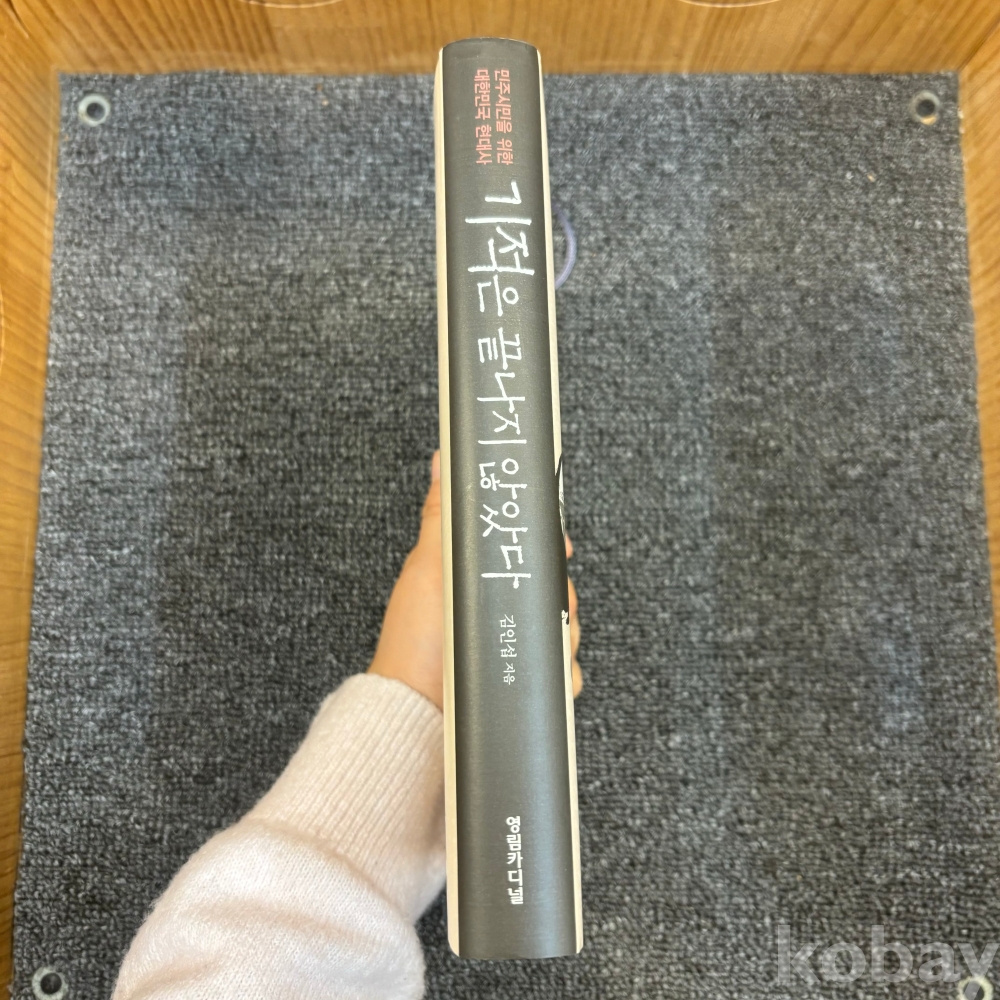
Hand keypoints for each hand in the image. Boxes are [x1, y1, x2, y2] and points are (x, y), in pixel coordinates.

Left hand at [368, 451, 582, 709]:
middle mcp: (498, 611)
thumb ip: (442, 514)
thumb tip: (442, 460)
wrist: (417, 715)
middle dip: (560, 597)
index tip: (558, 547)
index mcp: (478, 578)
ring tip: (541, 646)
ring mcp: (513, 647)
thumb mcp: (430, 567)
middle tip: (547, 607)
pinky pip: (561, 673)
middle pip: (553, 590)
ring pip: (563, 630)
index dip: (547, 546)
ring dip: (563, 637)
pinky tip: (549, 676)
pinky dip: (561, 674)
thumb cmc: (417, 643)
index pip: (527, 550)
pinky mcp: (524, 683)